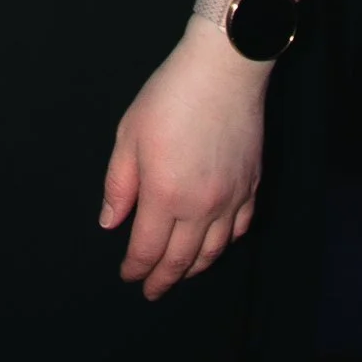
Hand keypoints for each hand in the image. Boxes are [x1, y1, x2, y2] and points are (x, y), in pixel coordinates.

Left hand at [99, 24, 267, 299]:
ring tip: (179, 274)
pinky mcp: (251, 187)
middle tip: (151, 290)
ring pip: (213, 251)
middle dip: (163, 278)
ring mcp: (231, 199)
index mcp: (164, 195)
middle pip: (181, 259)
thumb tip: (110, 223)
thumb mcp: (129, 135)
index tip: (128, 276)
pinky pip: (239, 229)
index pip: (148, 249)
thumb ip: (119, 185)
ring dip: (193, 269)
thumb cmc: (169, 96)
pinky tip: (213, 245)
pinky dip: (224, 245)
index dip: (136, 268)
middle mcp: (201, 207)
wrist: (223, 71)